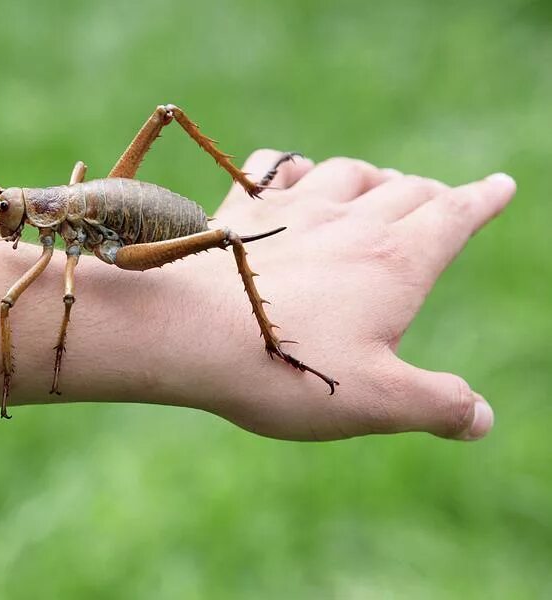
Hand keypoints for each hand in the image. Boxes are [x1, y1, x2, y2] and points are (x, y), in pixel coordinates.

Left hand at [158, 150, 514, 440]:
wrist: (186, 333)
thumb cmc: (285, 366)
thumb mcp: (376, 401)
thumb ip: (436, 405)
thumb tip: (481, 419)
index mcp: (395, 261)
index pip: (454, 215)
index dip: (484, 200)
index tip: (500, 186)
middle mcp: (349, 221)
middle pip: (407, 189)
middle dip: (433, 194)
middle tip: (442, 202)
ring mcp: (291, 209)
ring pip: (347, 172)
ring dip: (373, 177)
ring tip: (381, 186)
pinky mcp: (240, 211)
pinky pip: (275, 167)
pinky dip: (294, 166)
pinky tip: (295, 178)